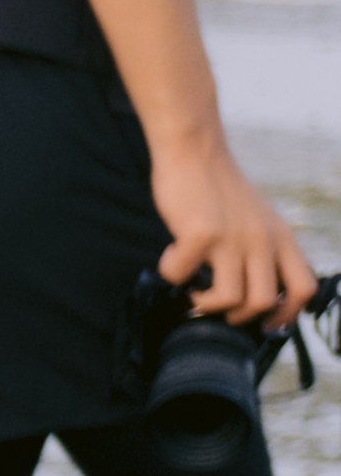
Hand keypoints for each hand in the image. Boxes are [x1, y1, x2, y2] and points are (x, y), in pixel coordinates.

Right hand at [149, 121, 319, 331]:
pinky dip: (170, 274)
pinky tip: (171, 256)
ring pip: (231, 299)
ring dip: (205, 304)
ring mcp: (233, 238)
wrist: (196, 152)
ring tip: (192, 290)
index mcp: (281, 237)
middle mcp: (263, 239)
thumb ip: (262, 249)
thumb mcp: (257, 219)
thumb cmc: (218, 188)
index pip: (304, 287)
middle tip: (216, 306)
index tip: (265, 323)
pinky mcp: (201, 234)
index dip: (287, 314)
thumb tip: (251, 289)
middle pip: (265, 301)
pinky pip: (181, 276)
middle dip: (237, 316)